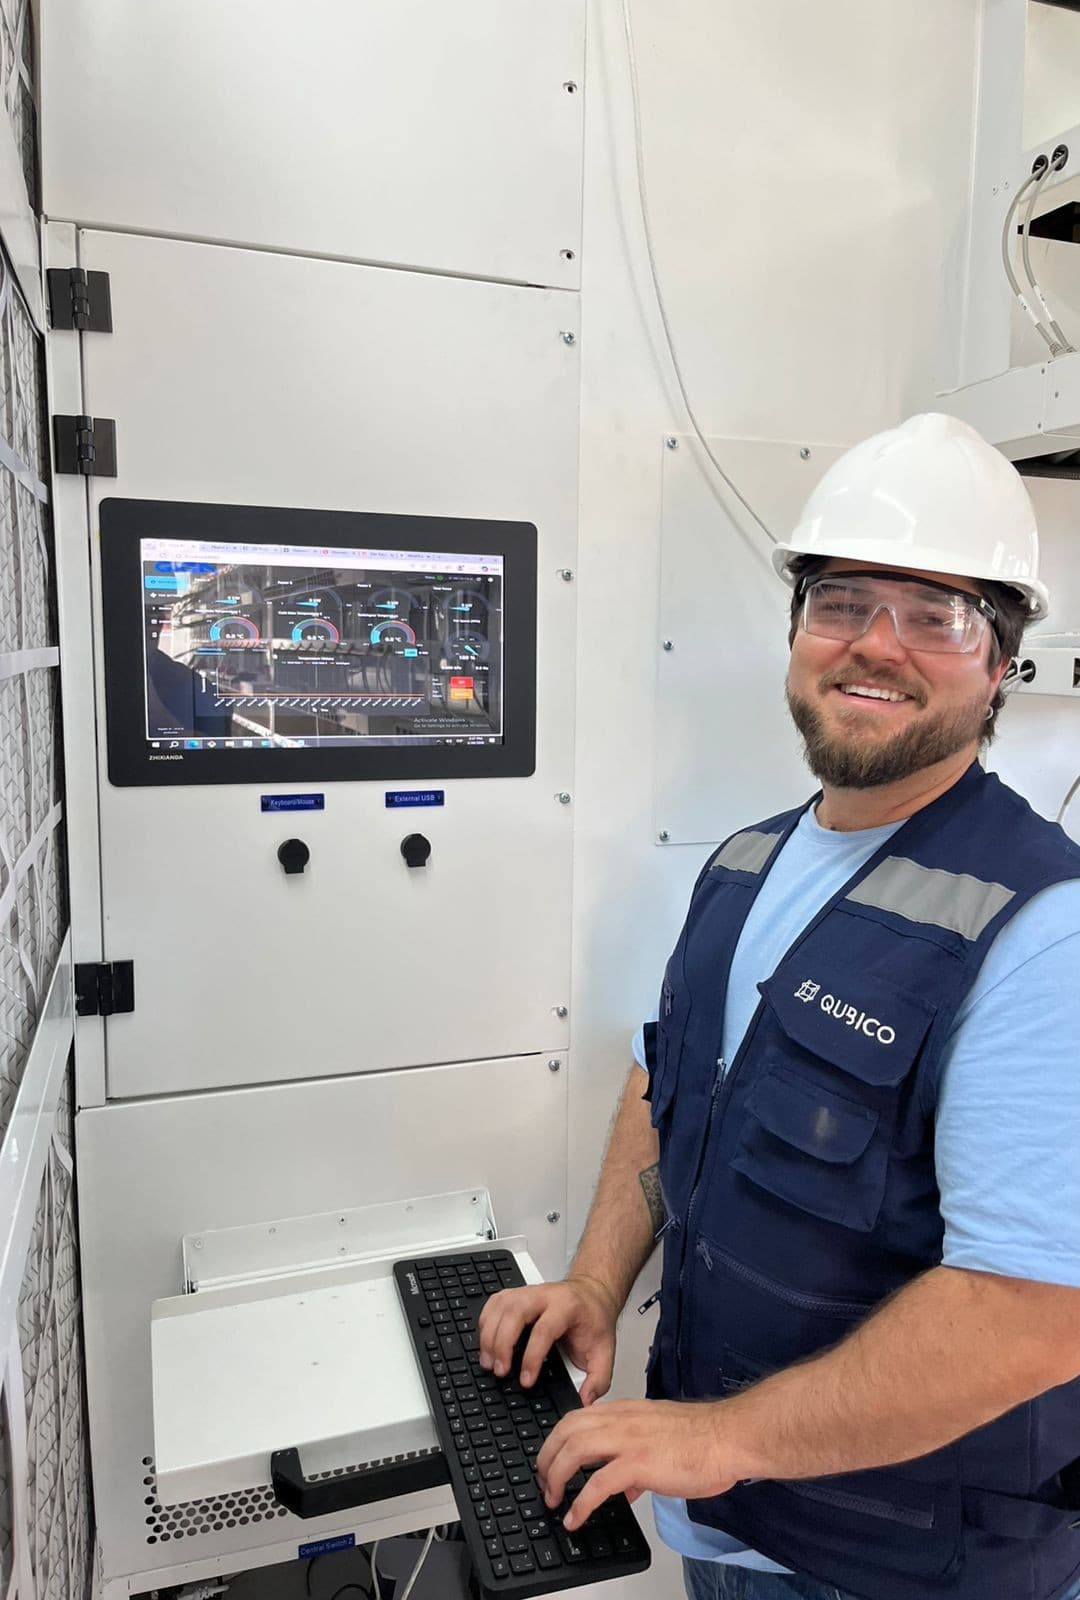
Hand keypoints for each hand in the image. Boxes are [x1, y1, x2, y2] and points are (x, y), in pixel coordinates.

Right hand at [477, 1275, 617, 1402]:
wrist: (592, 1295)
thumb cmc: (594, 1320)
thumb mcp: (605, 1350)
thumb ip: (598, 1379)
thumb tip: (584, 1401)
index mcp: (567, 1307)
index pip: (544, 1330)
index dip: (531, 1357)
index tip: (526, 1381)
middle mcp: (545, 1295)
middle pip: (515, 1312)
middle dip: (502, 1344)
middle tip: (500, 1371)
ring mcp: (528, 1292)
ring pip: (500, 1306)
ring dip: (490, 1335)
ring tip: (489, 1362)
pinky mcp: (515, 1294)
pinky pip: (493, 1303)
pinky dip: (485, 1323)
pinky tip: (486, 1342)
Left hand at [536, 1398, 740, 1530]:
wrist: (727, 1438)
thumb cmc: (702, 1439)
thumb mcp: (660, 1440)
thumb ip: (636, 1460)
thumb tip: (623, 1489)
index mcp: (625, 1412)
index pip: (577, 1418)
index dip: (557, 1440)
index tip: (550, 1460)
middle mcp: (621, 1421)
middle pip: (566, 1430)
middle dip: (546, 1457)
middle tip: (543, 1482)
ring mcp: (628, 1441)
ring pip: (574, 1450)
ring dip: (555, 1477)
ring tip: (552, 1499)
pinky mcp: (638, 1464)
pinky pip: (597, 1484)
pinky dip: (580, 1504)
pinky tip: (575, 1519)